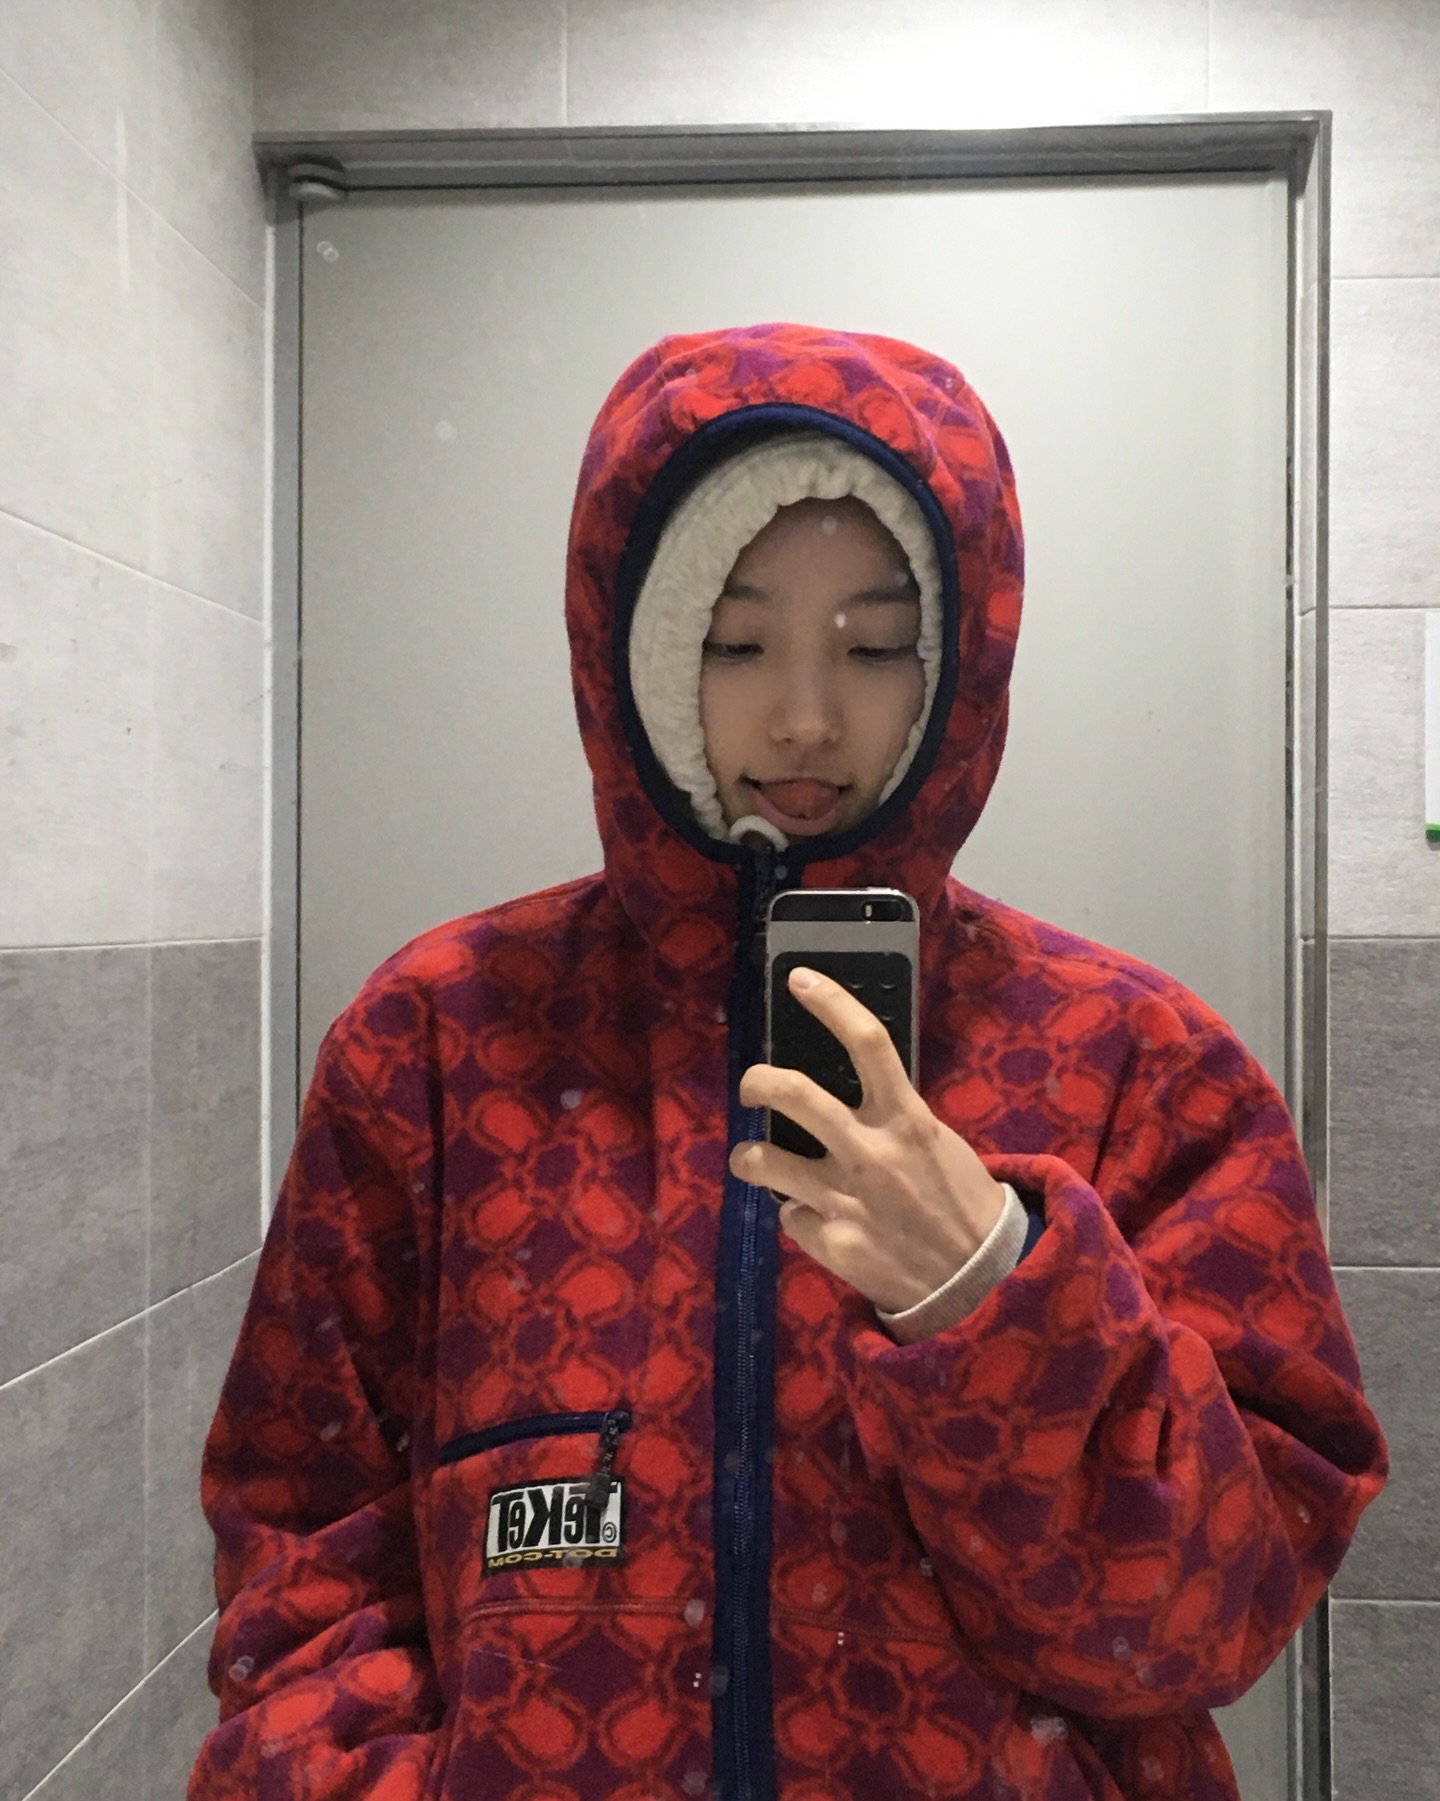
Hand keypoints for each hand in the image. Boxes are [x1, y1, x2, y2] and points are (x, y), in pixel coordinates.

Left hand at [728, 966, 1005, 1314]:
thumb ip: (891, 1120)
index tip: (799, 980)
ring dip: (750, 1157)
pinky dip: (801, 1216)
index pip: (867, 1042)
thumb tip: (847, 1099)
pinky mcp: (830, 1242)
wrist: (978, 1283)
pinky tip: (822, 1224)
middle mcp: (870, 1152)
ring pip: (763, 1161)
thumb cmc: (960, 1203)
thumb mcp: (936, 1146)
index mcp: (906, 1120)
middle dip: (756, 1081)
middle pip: (792, 1093)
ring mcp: (845, 1199)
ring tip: (753, 1159)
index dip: (830, 1002)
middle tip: (749, 1086)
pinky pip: (792, 1217)